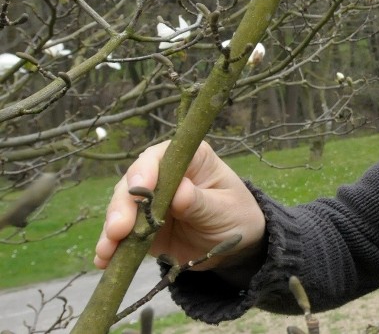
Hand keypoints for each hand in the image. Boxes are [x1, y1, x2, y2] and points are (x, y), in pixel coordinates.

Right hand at [94, 141, 265, 271]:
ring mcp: (149, 201)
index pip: (161, 156)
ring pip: (122, 207)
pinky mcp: (141, 227)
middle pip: (133, 182)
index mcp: (190, 159)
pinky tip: (104, 259)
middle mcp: (165, 175)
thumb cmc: (236, 215)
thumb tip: (179, 192)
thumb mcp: (225, 209)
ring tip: (107, 249)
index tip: (142, 187)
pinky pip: (121, 234)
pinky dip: (111, 246)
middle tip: (118, 229)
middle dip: (123, 204)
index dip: (147, 169)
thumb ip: (201, 202)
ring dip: (112, 228)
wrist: (235, 246)